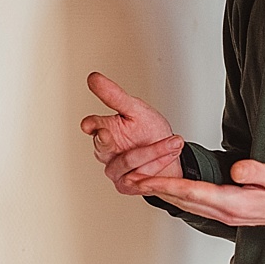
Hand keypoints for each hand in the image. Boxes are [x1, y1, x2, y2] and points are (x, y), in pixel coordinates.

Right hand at [80, 73, 186, 194]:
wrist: (173, 157)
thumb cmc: (151, 132)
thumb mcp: (136, 109)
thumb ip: (114, 96)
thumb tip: (94, 78)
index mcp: (105, 130)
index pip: (92, 126)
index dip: (91, 125)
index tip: (91, 124)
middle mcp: (107, 151)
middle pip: (102, 147)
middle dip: (108, 141)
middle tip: (108, 133)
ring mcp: (115, 170)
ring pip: (127, 162)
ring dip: (153, 151)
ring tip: (173, 142)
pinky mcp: (126, 185)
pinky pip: (137, 177)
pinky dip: (156, 166)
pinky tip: (168, 157)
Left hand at [135, 159, 264, 236]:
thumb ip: (258, 172)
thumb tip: (238, 170)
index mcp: (236, 202)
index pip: (193, 192)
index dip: (168, 184)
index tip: (146, 177)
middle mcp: (227, 211)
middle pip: (183, 200)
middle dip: (156, 189)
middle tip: (131, 178)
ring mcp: (227, 214)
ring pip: (187, 204)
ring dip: (164, 193)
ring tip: (142, 183)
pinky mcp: (229, 211)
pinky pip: (197, 204)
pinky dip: (179, 196)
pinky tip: (170, 190)